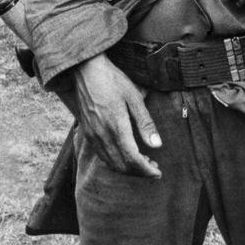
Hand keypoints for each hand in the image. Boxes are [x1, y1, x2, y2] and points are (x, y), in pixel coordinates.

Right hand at [72, 54, 161, 177]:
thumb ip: (145, 123)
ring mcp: (92, 135)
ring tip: (143, 162)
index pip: (132, 159)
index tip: (158, 173)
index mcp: (116, 127)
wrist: (86, 70)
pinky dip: (116, 162)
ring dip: (128, 168)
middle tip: (154, 167)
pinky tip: (126, 154)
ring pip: (111, 163)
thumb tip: (157, 145)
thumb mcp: (134, 97)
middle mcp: (102, 135)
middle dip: (139, 172)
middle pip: (122, 166)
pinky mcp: (87, 133)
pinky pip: (102, 156)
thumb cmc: (113, 80)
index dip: (146, 170)